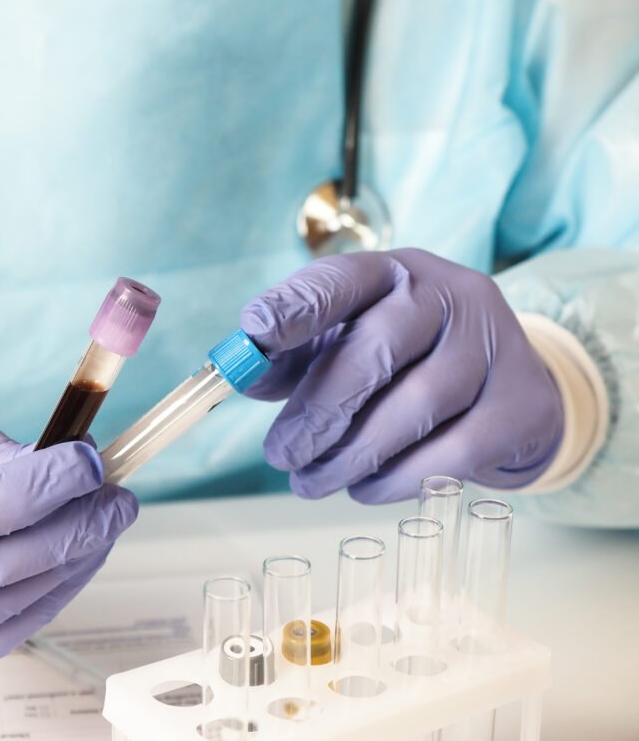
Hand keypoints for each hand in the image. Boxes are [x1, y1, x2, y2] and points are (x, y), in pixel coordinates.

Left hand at [240, 249, 562, 502]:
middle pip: (377, 351)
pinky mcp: (519, 404)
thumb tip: (242, 377)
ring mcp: (492, 347)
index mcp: (392, 272)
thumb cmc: (404, 358)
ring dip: (351, 455)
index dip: (296, 305)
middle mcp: (448, 296)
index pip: (342, 278)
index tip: (255, 332)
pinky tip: (363, 490)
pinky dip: (396, 479)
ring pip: (414, 408)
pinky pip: (452, 452)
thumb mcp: (347, 339)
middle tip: (280, 455)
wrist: (507, 385)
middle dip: (319, 411)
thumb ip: (293, 354)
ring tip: (310, 482)